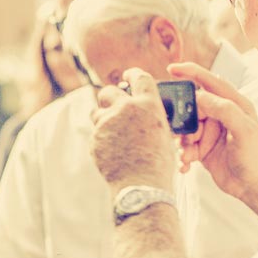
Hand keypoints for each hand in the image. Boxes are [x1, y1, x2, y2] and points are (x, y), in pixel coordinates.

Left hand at [91, 68, 176, 191]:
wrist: (142, 184)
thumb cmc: (158, 162)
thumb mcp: (163, 132)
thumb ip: (149, 116)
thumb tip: (138, 110)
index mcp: (148, 104)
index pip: (139, 77)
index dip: (133, 73)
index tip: (128, 73)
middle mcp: (126, 109)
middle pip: (109, 92)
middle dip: (109, 97)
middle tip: (113, 105)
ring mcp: (107, 123)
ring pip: (98, 113)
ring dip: (104, 120)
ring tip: (116, 135)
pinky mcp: (95, 139)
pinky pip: (96, 134)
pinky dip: (102, 140)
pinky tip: (114, 153)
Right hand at [166, 62, 257, 224]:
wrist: (256, 187)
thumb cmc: (256, 157)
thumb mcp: (244, 130)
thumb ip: (224, 109)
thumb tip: (200, 96)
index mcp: (234, 104)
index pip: (210, 82)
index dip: (191, 73)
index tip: (171, 68)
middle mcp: (221, 116)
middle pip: (192, 108)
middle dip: (183, 121)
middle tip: (185, 137)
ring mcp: (211, 133)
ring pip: (185, 130)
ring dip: (182, 144)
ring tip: (189, 157)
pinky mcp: (203, 150)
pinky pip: (185, 148)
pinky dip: (182, 157)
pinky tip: (186, 167)